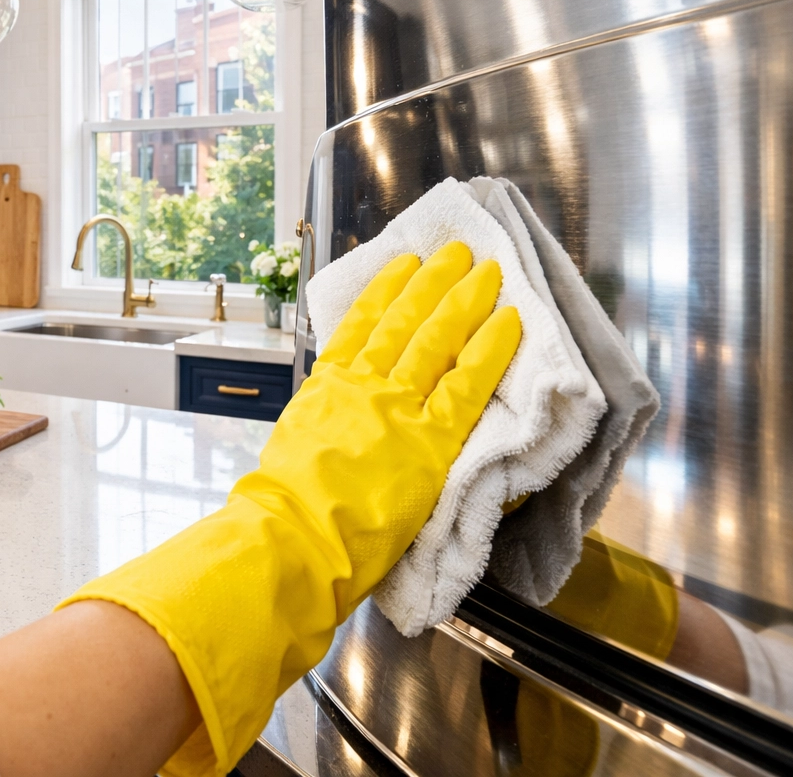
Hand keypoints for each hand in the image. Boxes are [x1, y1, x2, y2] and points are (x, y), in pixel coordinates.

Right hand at [60, 240, 521, 776]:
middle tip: (457, 255)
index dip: (387, 290)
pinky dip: (489, 350)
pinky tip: (508, 323)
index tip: (404, 264)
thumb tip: (338, 421)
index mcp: (325, 387)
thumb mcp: (296, 445)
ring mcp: (396, 410)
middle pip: (404, 322)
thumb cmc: (284, 509)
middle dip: (432, 283)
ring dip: (464, 300)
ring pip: (436, 340)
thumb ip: (324, 422)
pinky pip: (467, 384)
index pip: (361, 325)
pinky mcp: (429, 441)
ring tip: (486, 272)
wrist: (293, 537)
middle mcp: (361, 387)